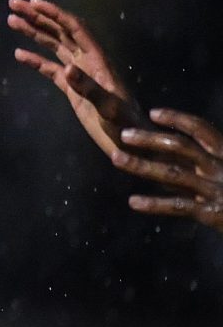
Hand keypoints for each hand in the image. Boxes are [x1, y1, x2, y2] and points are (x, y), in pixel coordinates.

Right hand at [8, 0, 143, 160]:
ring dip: (34, 32)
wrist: (130, 144)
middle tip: (14, 2)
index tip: (33, 2)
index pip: (74, 29)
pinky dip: (35, 60)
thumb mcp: (108, 108)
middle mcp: (88, 62)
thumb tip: (66, 68)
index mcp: (98, 60)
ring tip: (11, 20)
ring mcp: (79, 75)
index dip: (54, 14)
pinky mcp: (72, 89)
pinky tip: (19, 54)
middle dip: (38, 16)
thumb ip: (88, 88)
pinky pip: (50, 69)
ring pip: (53, 46)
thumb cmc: (125, 126)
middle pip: (61, 31)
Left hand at [112, 109, 222, 235]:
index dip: (178, 119)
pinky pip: (178, 206)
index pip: (202, 130)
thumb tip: (194, 146)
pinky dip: (154, 204)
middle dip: (151, 139)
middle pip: (181, 148)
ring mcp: (216, 191)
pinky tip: (132, 202)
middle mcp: (221, 169)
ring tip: (115, 157)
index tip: (153, 113)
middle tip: (124, 133)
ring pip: (173, 175)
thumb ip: (215, 158)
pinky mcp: (212, 214)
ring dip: (142, 165)